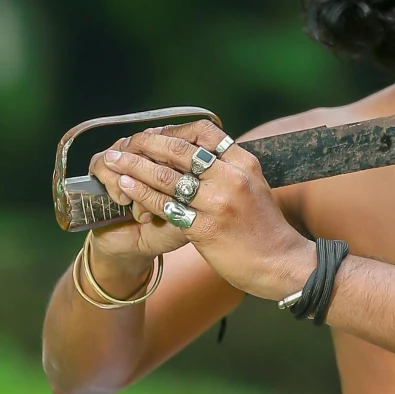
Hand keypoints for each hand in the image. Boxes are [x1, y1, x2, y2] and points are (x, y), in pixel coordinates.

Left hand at [93, 121, 314, 301]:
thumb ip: (231, 170)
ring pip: (167, 177)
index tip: (155, 133)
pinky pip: (165, 206)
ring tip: (114, 161)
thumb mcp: (255, 187)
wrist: (280, 263)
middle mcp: (231, 177)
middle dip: (147, 144)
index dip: (174, 130)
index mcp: (244, 163)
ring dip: (135, 166)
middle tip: (126, 143)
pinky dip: (142, 194)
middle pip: (180, 150)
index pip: (204, 133)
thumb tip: (203, 155)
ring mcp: (218, 202)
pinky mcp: (205, 228)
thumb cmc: (265, 228)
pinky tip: (126, 188)